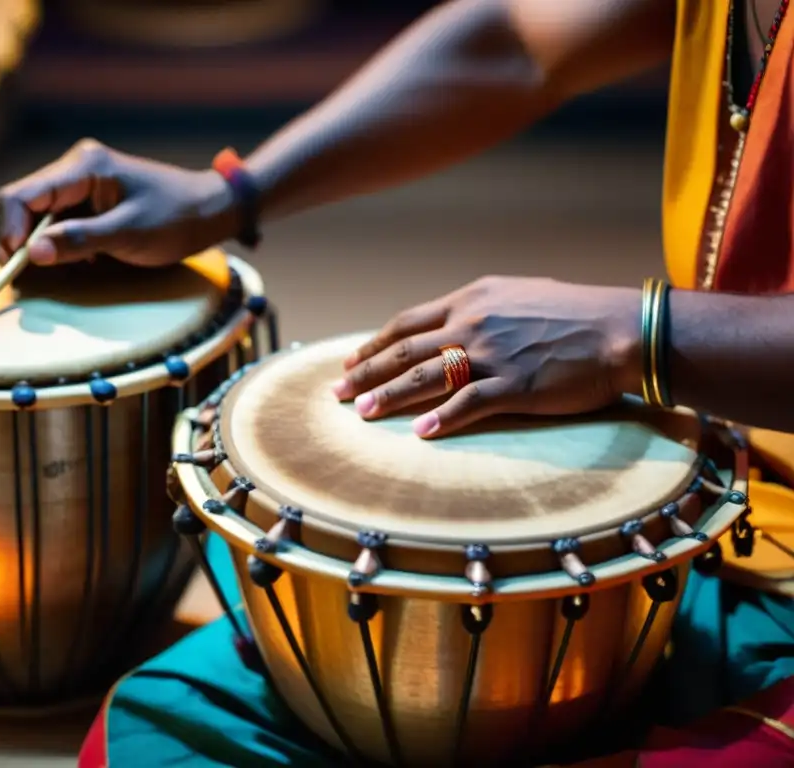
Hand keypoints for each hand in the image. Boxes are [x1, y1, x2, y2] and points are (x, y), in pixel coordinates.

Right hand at [0, 139, 238, 266]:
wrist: (211, 211)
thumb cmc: (176, 218)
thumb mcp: (130, 234)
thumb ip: (80, 241)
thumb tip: (32, 253)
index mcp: (84, 167)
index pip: (23, 194)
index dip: (9, 229)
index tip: (12, 263)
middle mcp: (76, 169)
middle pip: (23, 202)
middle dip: (17, 238)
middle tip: (20, 274)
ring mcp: (81, 185)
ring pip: (37, 215)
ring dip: (36, 244)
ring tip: (49, 269)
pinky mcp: (89, 202)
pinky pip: (57, 223)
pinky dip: (56, 244)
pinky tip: (74, 261)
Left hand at [332, 276, 642, 437]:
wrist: (622, 328)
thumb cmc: (575, 312)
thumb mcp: (517, 296)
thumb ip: (480, 310)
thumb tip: (452, 324)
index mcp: (471, 299)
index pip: (407, 323)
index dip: (375, 343)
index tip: (351, 360)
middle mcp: (473, 323)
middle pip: (404, 351)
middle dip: (365, 372)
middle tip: (337, 392)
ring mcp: (492, 354)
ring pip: (424, 377)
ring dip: (388, 396)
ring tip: (362, 413)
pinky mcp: (515, 384)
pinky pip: (468, 404)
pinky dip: (442, 420)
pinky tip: (421, 434)